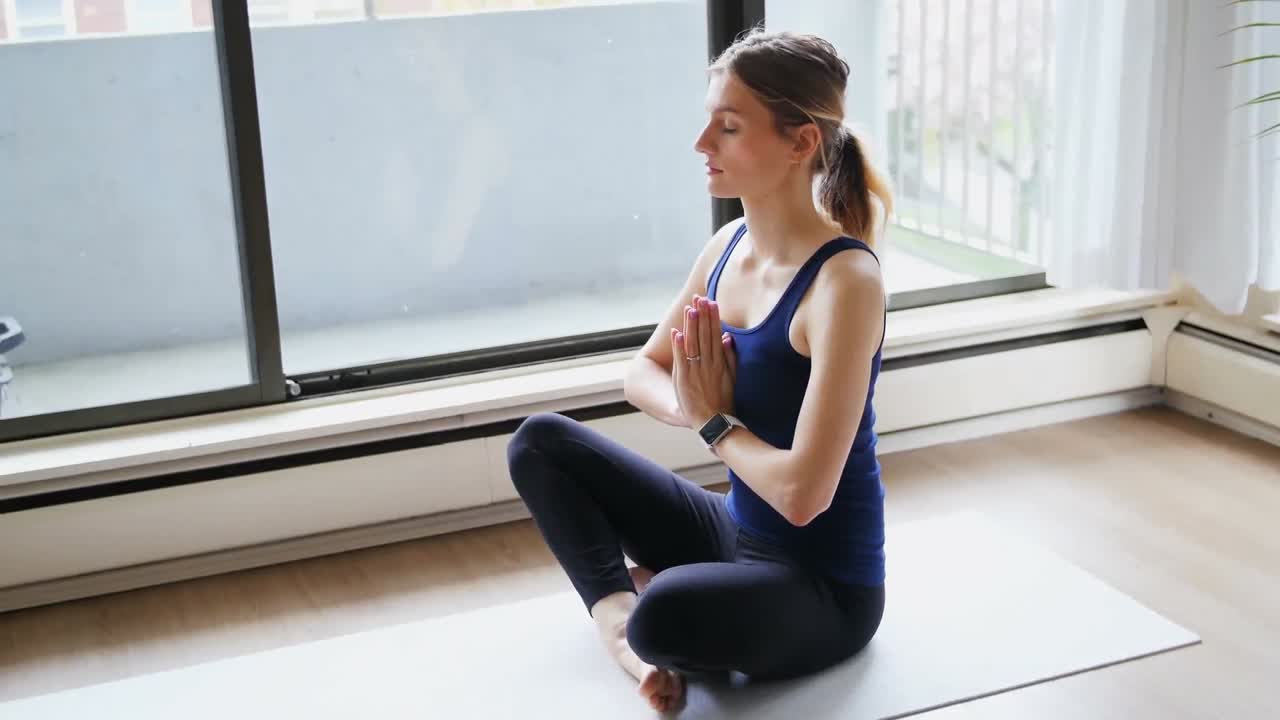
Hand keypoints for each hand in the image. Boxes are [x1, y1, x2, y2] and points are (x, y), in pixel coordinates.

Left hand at [670, 294, 737, 429]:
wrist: (715, 422)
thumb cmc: (723, 400)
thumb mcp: (731, 377)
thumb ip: (730, 356)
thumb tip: (727, 337)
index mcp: (720, 362)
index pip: (716, 334)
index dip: (713, 318)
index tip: (711, 302)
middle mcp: (709, 363)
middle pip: (705, 335)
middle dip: (703, 316)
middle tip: (700, 298)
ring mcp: (697, 371)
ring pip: (693, 344)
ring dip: (692, 326)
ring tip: (690, 309)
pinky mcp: (685, 379)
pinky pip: (682, 360)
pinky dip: (679, 346)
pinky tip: (677, 333)